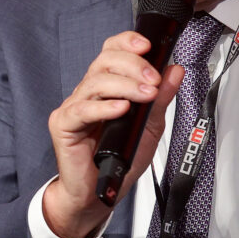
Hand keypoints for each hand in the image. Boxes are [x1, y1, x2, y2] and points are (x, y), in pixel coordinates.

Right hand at [42, 32, 183, 237]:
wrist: (99, 194)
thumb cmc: (119, 160)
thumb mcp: (150, 128)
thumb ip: (160, 99)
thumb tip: (175, 72)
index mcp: (107, 87)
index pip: (112, 52)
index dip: (127, 43)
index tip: (149, 46)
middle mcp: (88, 92)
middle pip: (104, 61)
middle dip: (134, 65)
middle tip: (154, 80)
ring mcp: (74, 107)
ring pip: (96, 82)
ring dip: (126, 85)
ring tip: (145, 96)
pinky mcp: (63, 125)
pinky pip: (82, 109)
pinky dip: (104, 107)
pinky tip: (121, 109)